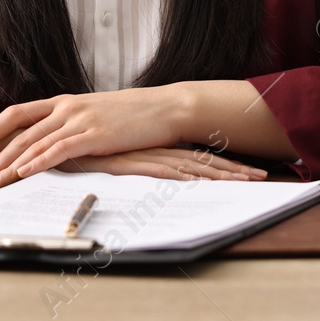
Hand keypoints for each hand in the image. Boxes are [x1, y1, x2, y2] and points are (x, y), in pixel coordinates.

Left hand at [0, 86, 188, 189]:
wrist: (165, 107)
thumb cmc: (133, 115)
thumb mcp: (95, 115)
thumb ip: (72, 127)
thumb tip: (54, 146)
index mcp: (64, 102)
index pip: (18, 114)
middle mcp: (66, 108)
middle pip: (19, 133)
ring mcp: (80, 119)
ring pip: (34, 144)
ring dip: (9, 166)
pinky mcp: (95, 134)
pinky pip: (60, 149)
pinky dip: (38, 161)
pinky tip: (23, 173)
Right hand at [57, 148, 268, 181]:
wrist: (57, 139)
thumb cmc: (88, 150)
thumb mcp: (121, 158)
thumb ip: (140, 164)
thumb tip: (160, 174)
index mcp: (157, 149)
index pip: (200, 158)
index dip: (226, 166)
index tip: (251, 172)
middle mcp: (156, 151)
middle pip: (202, 162)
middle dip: (233, 171)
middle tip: (262, 177)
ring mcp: (143, 156)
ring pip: (188, 167)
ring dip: (217, 175)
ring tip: (244, 181)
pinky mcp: (126, 163)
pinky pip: (158, 171)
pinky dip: (179, 176)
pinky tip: (196, 181)